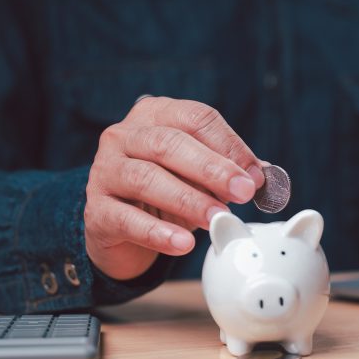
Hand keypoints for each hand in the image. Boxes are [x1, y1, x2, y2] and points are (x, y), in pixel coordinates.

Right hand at [84, 97, 264, 279]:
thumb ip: (228, 172)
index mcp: (155, 115)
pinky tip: (183, 243)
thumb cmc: (165, 192)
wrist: (118, 227)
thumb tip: (262, 178)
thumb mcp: (198, 176)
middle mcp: (124, 136)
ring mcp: (105, 171)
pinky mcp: (96, 210)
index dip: (229, 145)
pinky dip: (157, 233)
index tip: (254, 176)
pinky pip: (126, 219)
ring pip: (146, 178)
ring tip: (217, 218)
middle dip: (211, 168)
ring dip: (188, 199)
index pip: (194, 118)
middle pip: (169, 144)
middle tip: (243, 192)